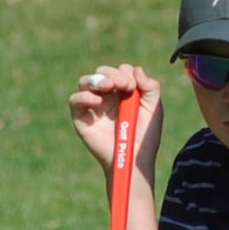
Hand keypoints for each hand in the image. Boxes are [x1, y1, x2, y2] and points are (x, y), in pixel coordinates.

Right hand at [69, 64, 162, 178]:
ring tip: (108, 87)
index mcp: (123, 92)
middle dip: (112, 74)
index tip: (131, 86)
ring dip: (97, 79)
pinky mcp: (81, 118)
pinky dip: (84, 96)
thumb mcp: (154, 110)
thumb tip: (136, 69)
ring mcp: (93, 106)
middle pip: (102, 72)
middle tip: (123, 85)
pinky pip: (75, 100)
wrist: (134, 160)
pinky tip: (97, 102)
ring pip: (86, 81)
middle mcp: (107, 97)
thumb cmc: (145, 138)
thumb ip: (151, 87)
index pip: (119, 71)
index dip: (125, 73)